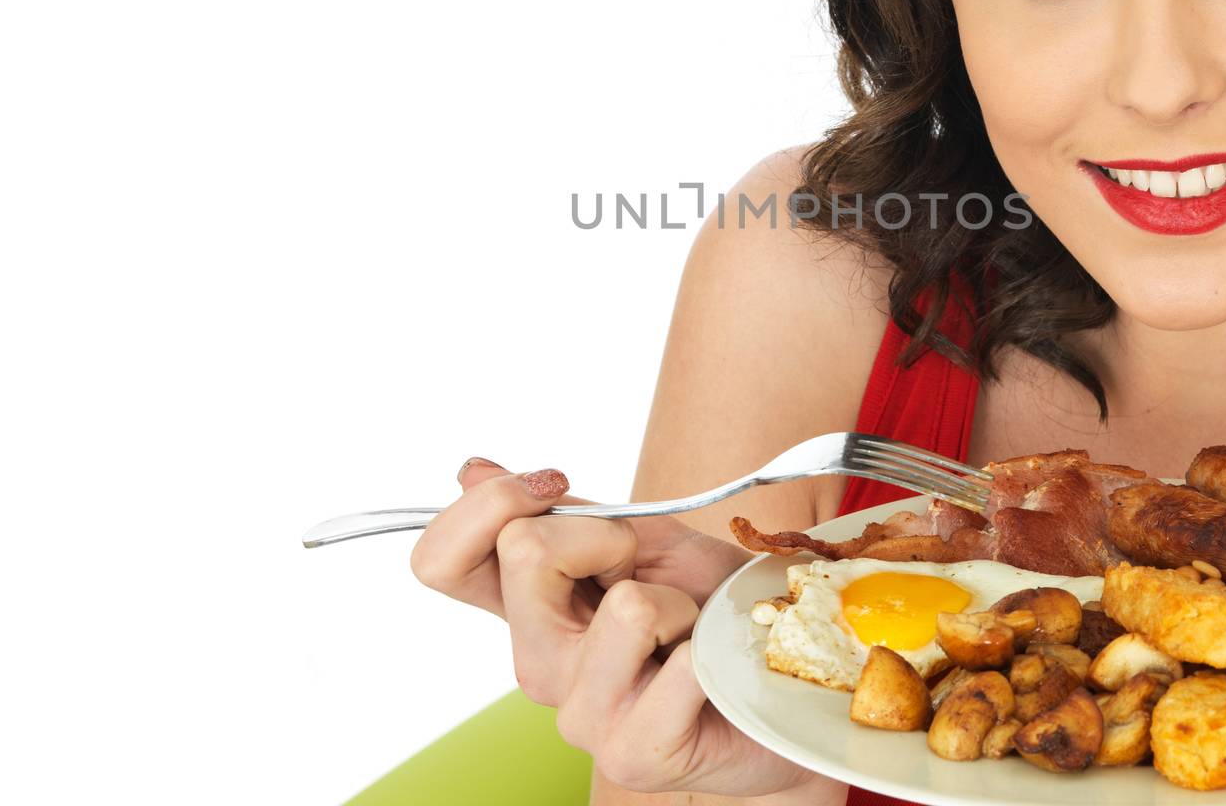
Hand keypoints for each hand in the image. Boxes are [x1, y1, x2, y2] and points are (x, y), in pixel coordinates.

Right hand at [410, 458, 840, 800]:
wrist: (786, 678)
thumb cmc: (712, 609)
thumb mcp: (642, 537)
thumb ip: (561, 513)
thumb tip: (470, 470)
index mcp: (526, 613)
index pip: (440, 562)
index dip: (488, 504)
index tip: (551, 486)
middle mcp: (539, 666)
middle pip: (522, 552)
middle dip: (606, 534)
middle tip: (647, 572)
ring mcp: (581, 717)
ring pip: (622, 608)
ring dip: (675, 597)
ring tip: (687, 626)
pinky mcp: (632, 755)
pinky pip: (675, 668)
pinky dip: (707, 646)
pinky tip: (708, 666)